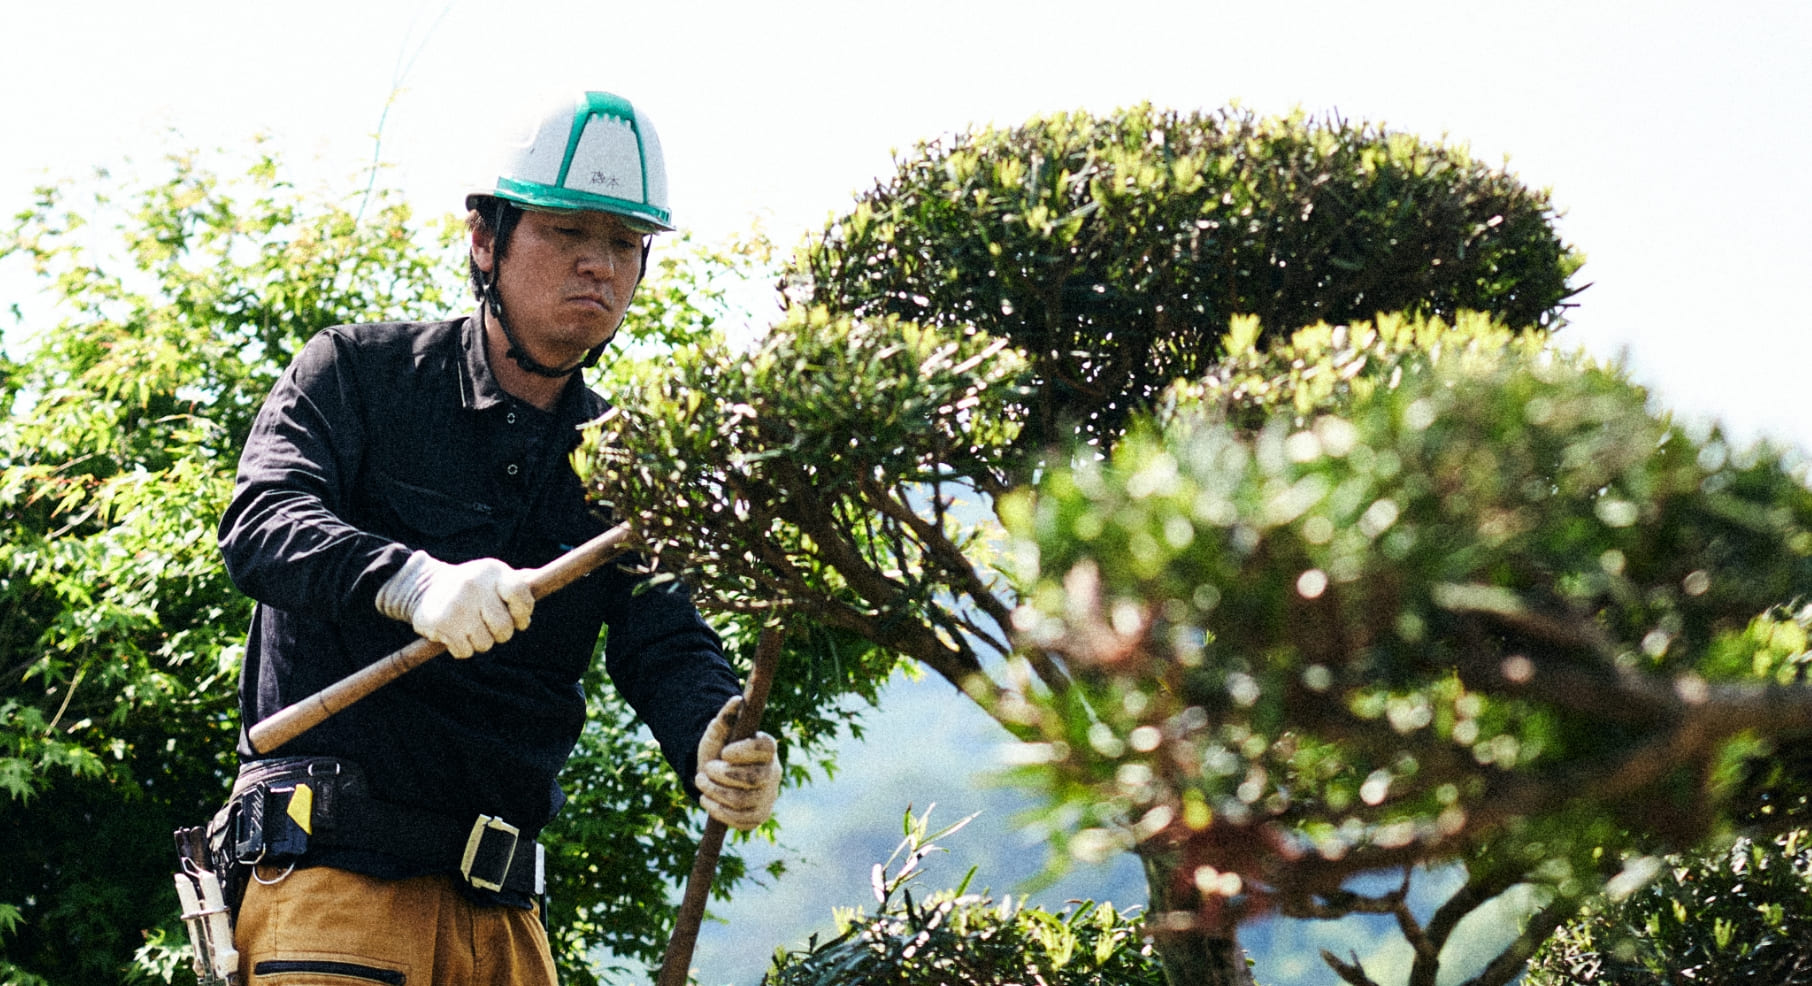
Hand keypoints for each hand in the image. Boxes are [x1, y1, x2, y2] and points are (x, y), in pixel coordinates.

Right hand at [375, 551, 533, 657]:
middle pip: (505, 628)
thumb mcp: (492, 576)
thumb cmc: (470, 586)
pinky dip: (462, 648)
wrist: (422, 587)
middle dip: (501, 633)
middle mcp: (475, 585)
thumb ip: (517, 581)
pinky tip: (454, 632)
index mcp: (493, 571)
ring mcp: (458, 605)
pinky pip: (465, 652)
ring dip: (480, 641)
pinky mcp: (442, 623)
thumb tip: (541, 580)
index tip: (519, 618)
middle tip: (488, 624)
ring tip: (469, 626)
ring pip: (485, 644)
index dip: (524, 612)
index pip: (521, 594)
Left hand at [695, 695, 780, 830]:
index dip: (744, 752)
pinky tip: (708, 800)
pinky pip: (741, 820)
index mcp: (768, 747)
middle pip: (753, 778)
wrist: (714, 776)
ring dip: (715, 792)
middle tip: (704, 770)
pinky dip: (719, 811)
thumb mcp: (717, 733)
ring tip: (701, 783)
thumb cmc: (718, 750)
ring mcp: (768, 796)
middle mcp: (773, 772)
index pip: (764, 749)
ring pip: (743, 801)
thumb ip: (726, 718)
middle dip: (722, 775)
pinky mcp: (759, 816)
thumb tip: (736, 700)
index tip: (724, 752)